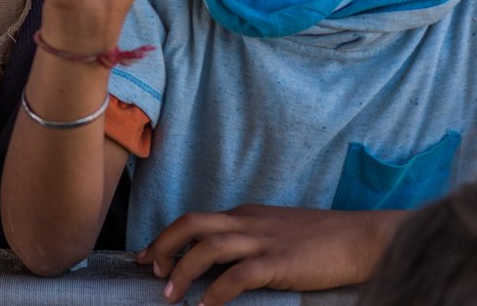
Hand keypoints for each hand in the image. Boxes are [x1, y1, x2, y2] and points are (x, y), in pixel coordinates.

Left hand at [139, 204, 405, 304]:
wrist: (363, 238)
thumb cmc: (322, 240)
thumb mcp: (276, 232)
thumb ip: (248, 241)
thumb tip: (220, 265)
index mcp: (244, 215)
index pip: (194, 221)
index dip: (166, 237)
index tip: (147, 256)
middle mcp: (247, 222)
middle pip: (191, 225)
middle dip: (164, 246)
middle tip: (151, 271)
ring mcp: (263, 241)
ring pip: (208, 248)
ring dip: (183, 271)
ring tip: (170, 295)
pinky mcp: (280, 262)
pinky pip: (238, 275)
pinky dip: (217, 292)